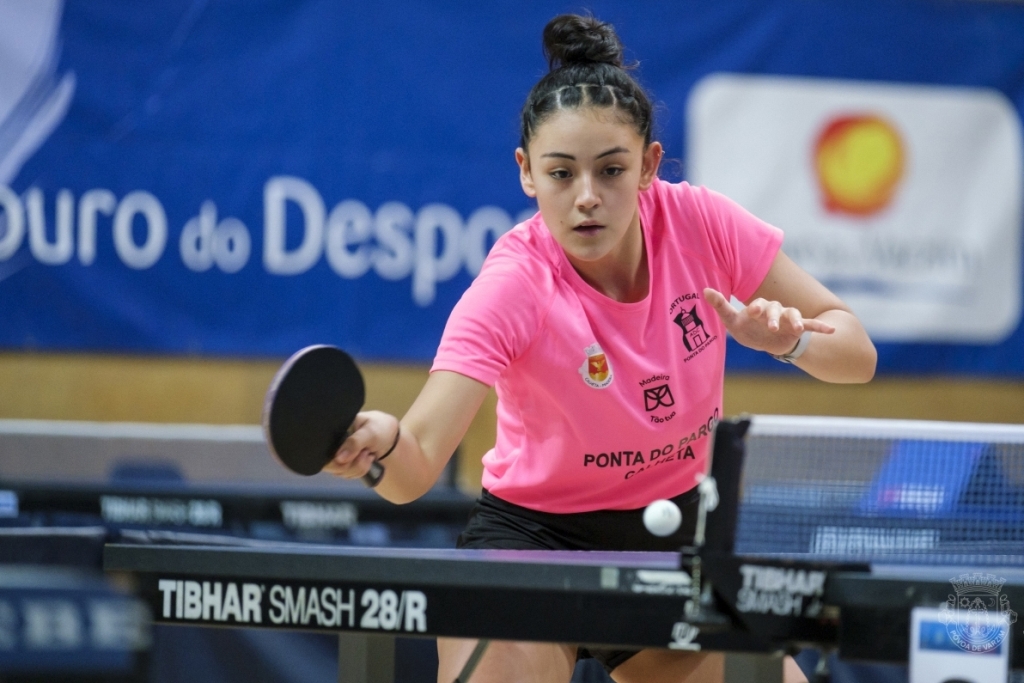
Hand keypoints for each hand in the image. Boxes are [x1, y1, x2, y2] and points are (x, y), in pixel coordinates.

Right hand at [322, 410, 398, 479]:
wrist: (389, 437)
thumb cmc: (378, 428)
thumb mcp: (369, 432)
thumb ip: (355, 442)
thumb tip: (338, 459)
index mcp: (333, 431)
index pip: (323, 449)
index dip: (337, 457)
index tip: (356, 453)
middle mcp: (332, 445)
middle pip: (330, 465)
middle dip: (351, 464)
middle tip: (365, 453)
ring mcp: (337, 456)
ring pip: (339, 472)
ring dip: (358, 467)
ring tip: (368, 454)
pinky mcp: (344, 465)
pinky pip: (347, 475)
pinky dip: (360, 471)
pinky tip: (368, 460)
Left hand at [703, 287, 834, 355]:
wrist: (765, 341)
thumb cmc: (747, 329)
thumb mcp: (732, 321)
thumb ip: (720, 306)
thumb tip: (704, 290)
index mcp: (759, 307)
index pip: (758, 304)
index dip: (756, 307)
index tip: (752, 311)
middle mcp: (775, 310)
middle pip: (776, 309)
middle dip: (774, 317)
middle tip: (770, 327)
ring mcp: (787, 318)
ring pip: (793, 315)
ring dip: (795, 321)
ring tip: (796, 328)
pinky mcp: (797, 328)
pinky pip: (810, 325)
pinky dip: (820, 327)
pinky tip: (831, 330)